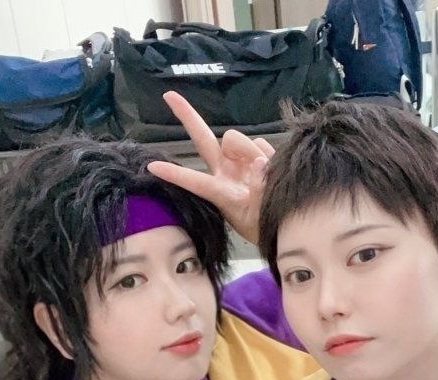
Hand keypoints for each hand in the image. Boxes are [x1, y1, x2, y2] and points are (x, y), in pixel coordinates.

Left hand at [147, 91, 274, 244]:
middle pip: (203, 140)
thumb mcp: (260, 217)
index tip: (152, 167)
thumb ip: (259, 190)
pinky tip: (273, 170)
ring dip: (249, 149)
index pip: (195, 182)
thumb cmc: (267, 227)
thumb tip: (258, 162)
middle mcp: (226, 173)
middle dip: (188, 117)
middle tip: (168, 95)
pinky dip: (267, 153)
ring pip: (236, 139)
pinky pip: (260, 143)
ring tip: (266, 173)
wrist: (285, 223)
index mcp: (221, 193)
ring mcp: (240, 162)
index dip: (175, 174)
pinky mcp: (258, 155)